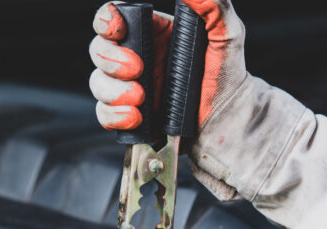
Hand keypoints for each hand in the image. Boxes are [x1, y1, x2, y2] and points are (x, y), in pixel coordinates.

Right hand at [89, 0, 246, 131]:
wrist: (228, 119)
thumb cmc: (227, 75)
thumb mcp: (226, 34)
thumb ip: (212, 5)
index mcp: (152, 32)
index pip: (114, 17)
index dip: (106, 20)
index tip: (116, 29)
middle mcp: (136, 57)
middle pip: (98, 49)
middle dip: (110, 58)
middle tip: (137, 69)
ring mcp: (129, 87)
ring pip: (98, 82)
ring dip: (113, 90)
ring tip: (140, 98)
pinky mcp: (129, 115)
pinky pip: (105, 114)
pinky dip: (114, 115)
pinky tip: (136, 117)